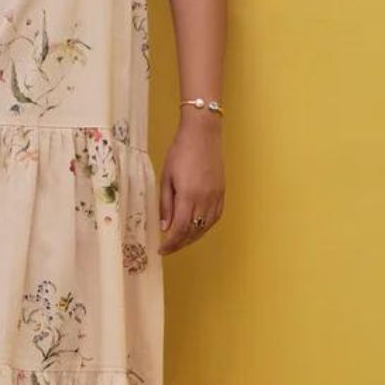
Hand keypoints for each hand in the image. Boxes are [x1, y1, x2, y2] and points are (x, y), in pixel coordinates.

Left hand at [158, 116, 224, 253]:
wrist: (202, 134)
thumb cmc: (180, 152)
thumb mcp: (166, 177)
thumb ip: (166, 203)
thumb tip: (165, 226)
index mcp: (188, 196)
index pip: (180, 229)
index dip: (171, 243)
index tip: (162, 250)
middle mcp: (205, 199)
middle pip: (194, 231)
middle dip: (180, 243)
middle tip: (169, 248)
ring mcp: (216, 196)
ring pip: (206, 227)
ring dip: (193, 237)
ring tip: (181, 241)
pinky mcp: (222, 192)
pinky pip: (215, 217)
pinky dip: (205, 227)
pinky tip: (197, 228)